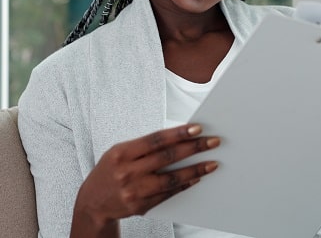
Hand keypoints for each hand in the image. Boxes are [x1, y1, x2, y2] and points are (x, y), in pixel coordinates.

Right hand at [71, 124, 219, 237]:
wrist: (91, 203)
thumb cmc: (110, 171)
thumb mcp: (120, 152)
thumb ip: (145, 146)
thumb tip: (179, 137)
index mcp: (122, 153)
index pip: (156, 140)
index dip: (178, 133)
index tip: (197, 128)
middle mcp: (127, 172)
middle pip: (167, 157)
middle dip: (194, 148)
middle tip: (213, 142)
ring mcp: (134, 191)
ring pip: (171, 178)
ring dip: (195, 170)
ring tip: (212, 164)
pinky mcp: (140, 206)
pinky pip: (168, 194)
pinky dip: (184, 185)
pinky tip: (197, 178)